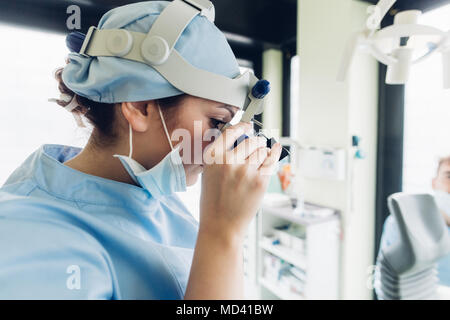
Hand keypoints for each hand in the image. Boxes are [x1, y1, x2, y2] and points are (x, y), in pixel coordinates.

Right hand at [199, 122, 281, 241]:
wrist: (221, 226)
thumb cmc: (213, 202)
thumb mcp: (208, 174)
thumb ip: (220, 155)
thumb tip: (239, 138)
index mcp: (212, 157)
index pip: (231, 132)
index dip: (242, 126)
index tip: (248, 126)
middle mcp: (228, 161)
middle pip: (250, 139)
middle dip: (256, 141)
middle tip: (257, 144)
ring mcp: (245, 171)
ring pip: (262, 150)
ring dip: (263, 150)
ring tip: (259, 157)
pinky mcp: (259, 181)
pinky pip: (271, 160)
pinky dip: (274, 153)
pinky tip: (275, 150)